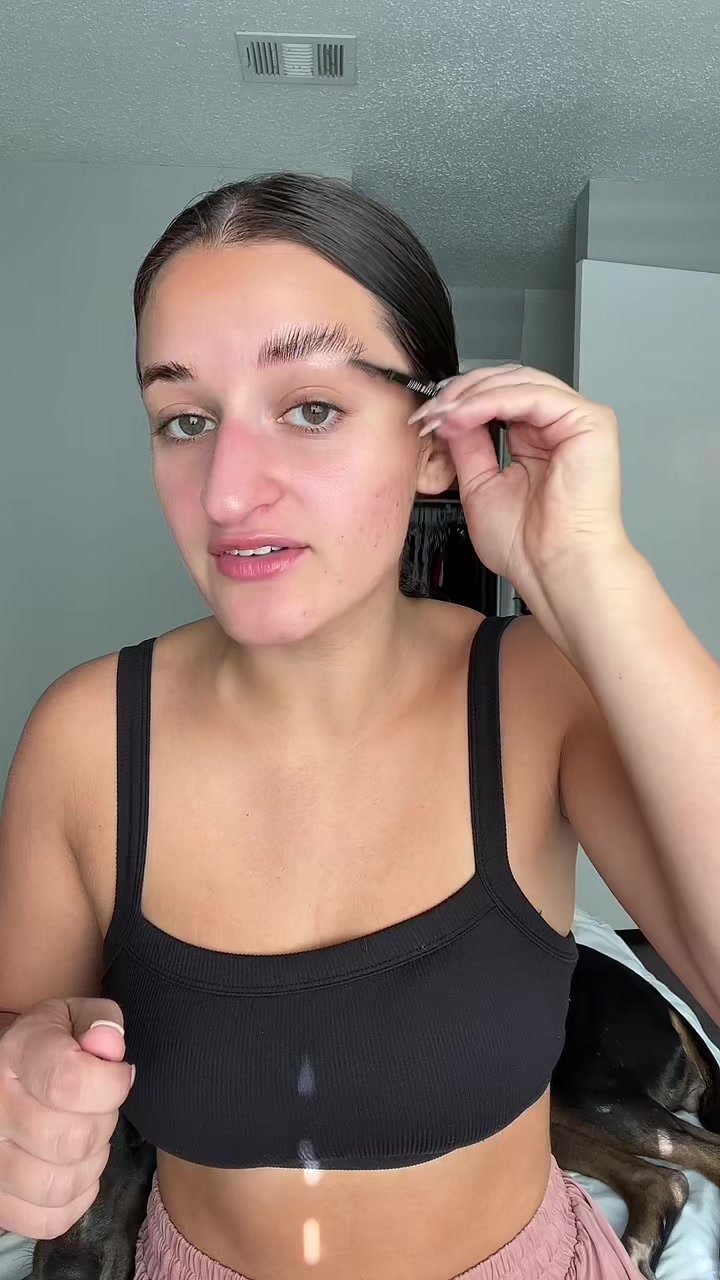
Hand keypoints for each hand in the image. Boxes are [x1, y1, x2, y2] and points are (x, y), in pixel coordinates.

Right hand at [0, 998, 133, 1238]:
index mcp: (14, 1054)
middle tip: (98, 1108)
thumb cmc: (51, 1043)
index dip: (111, 1085)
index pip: (69, 1083)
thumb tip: (108, 1047)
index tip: (117, 1075)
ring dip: (90, 1164)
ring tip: (87, 1138)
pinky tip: (74, 1167)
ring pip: (59, 1185)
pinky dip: (75, 1199)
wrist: (7, 1072)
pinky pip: (48, 1219)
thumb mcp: (74, 1016)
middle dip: (103, 1123)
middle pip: (71, 1140)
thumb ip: (100, 1022)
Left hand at [411, 364, 630, 605]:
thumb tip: (447, 417)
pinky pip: (533, 394)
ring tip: (443, 412)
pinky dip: (493, 400)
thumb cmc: (529, 547)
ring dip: (473, 394)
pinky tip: (466, 414)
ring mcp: (578, 421)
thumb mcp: (480, 486)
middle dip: (462, 393)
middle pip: (509, 382)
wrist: (555, 571)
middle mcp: (559, 426)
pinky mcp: (592, 421)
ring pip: (520, 381)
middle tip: (431, 411)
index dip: (460, 402)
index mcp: (537, 441)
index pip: (498, 399)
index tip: (426, 417)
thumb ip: (467, 447)